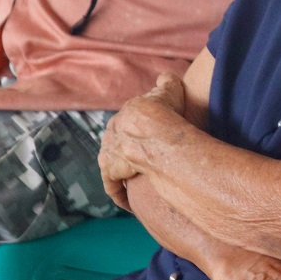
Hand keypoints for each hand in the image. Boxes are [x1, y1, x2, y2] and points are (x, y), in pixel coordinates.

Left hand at [97, 79, 186, 209]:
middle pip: (118, 142)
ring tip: (135, 180)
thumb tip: (164, 78)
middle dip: (128, 150)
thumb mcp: (170, 89)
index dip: (142, 131)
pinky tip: (129, 201)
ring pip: (112, 163)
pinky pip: (112, 184)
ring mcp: (109, 152)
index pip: (130, 123)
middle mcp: (112, 132)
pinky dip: (119, 193)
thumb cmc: (167, 111)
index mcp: (125, 114)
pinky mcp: (110, 171)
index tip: (152, 139)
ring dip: (121, 171)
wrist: (157, 131)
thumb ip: (166, 82)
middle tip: (145, 160)